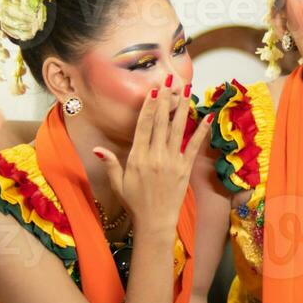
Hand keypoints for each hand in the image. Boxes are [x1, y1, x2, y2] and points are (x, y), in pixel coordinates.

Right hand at [93, 77, 213, 240]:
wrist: (155, 222)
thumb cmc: (134, 202)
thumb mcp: (118, 183)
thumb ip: (110, 164)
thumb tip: (96, 149)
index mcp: (138, 158)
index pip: (144, 126)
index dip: (149, 106)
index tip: (154, 89)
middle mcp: (156, 156)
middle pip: (161, 122)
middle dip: (166, 99)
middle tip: (171, 80)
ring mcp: (172, 162)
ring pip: (178, 129)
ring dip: (183, 108)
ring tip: (187, 89)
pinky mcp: (185, 169)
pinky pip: (194, 146)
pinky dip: (201, 130)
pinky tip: (207, 115)